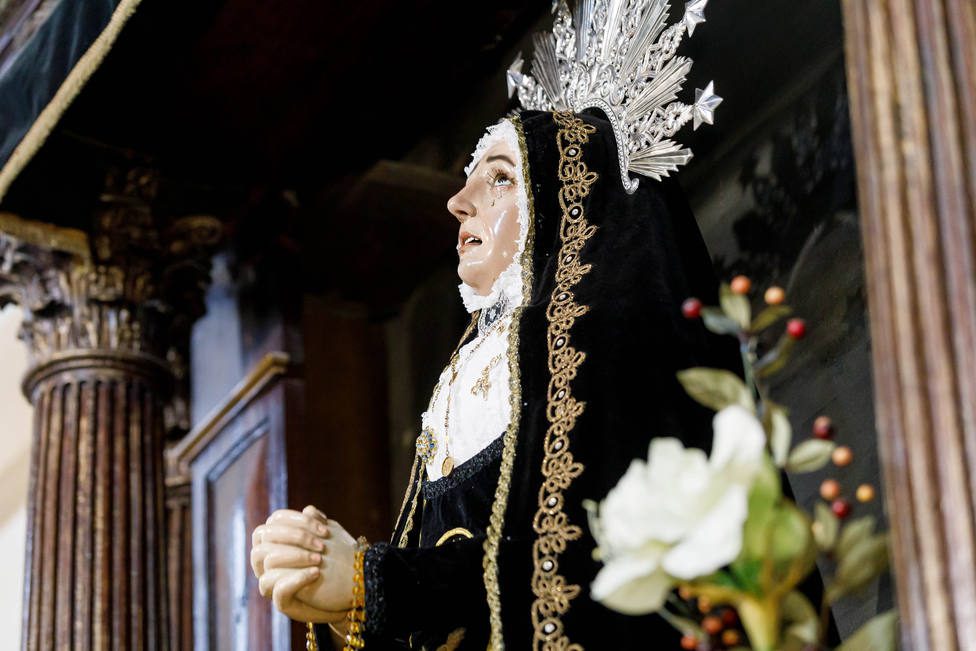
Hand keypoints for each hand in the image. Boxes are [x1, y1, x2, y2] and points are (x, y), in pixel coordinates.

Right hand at [251, 505, 351, 621]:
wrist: (351, 593)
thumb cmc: (338, 562)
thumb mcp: (329, 538)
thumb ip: (316, 523)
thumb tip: (308, 510)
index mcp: (279, 543)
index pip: (274, 521)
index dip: (297, 520)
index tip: (324, 529)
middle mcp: (270, 561)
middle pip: (264, 536)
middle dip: (295, 536)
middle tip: (322, 545)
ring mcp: (273, 581)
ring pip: (267, 561)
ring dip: (296, 556)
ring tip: (320, 559)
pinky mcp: (282, 602)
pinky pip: (277, 589)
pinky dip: (296, 578)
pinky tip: (316, 573)